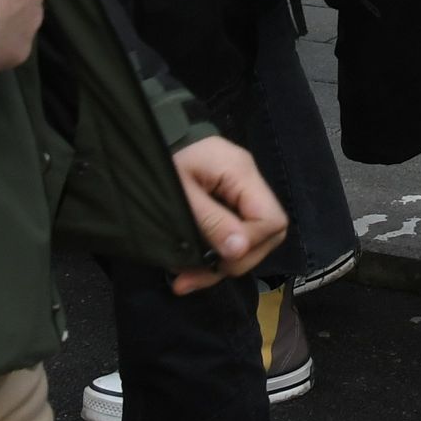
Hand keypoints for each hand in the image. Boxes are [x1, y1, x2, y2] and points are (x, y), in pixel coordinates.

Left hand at [167, 137, 286, 293]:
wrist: (149, 142)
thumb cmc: (163, 161)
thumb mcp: (181, 193)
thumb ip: (211, 221)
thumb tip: (239, 250)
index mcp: (241, 172)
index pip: (272, 219)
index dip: (250, 244)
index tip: (218, 255)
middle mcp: (251, 181)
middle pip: (268, 234)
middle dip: (235, 261)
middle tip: (195, 275)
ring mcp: (243, 192)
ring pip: (253, 241)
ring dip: (223, 264)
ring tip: (187, 278)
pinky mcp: (232, 202)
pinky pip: (236, 235)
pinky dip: (216, 257)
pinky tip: (192, 269)